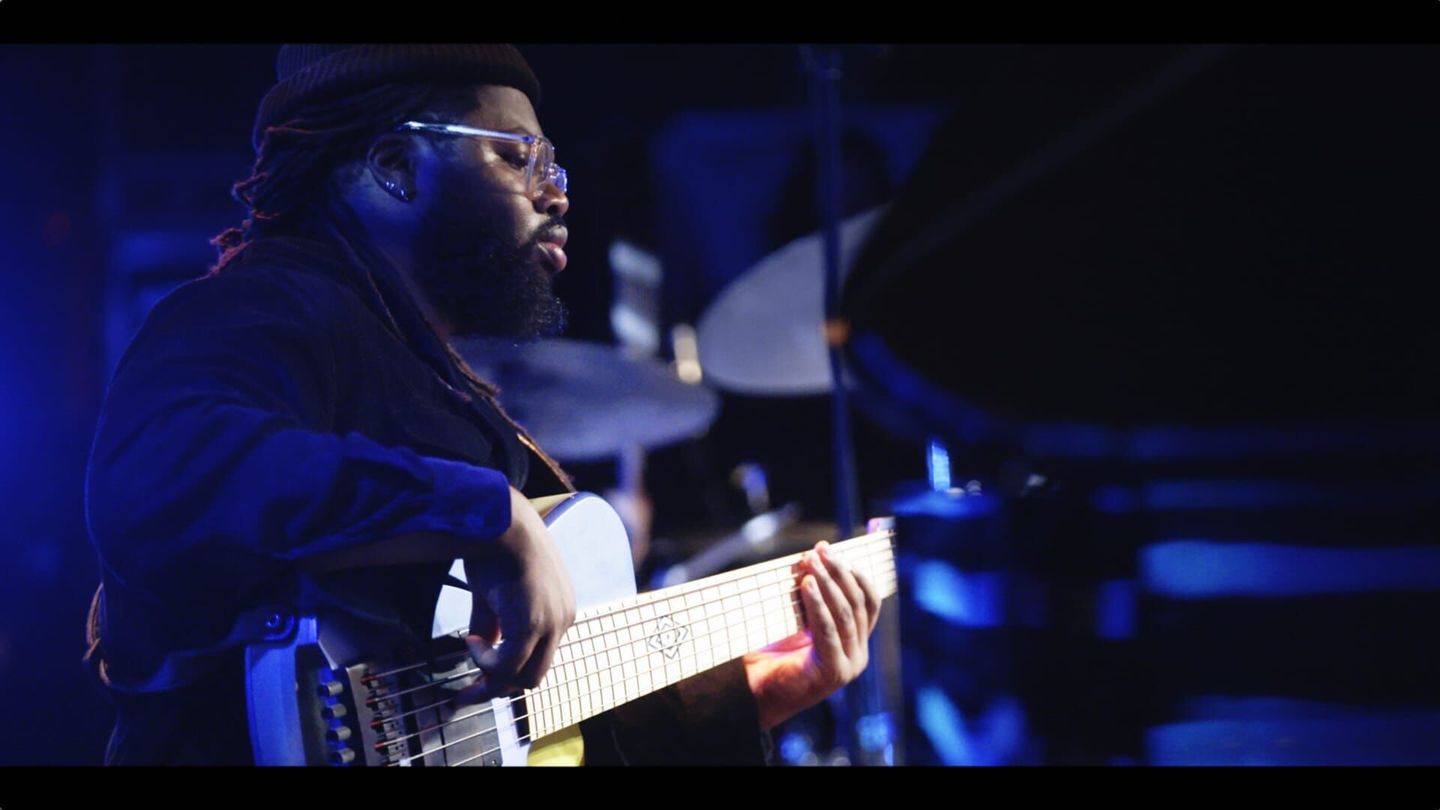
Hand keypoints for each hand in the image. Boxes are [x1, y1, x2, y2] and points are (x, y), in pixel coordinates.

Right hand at [456, 486, 575, 703]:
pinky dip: (485, 662)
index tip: (480, 675)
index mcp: (560, 608)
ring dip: (491, 677)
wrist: (499, 521)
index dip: (509, 669)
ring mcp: (551, 623)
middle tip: (469, 689)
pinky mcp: (532, 625)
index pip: (540, 654)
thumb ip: (493, 624)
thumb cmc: (496, 547)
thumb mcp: (496, 593)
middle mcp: (563, 618)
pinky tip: (471, 641)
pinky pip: (507, 665)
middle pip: (536, 674)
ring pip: (524, 677)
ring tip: (469, 654)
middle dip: (501, 684)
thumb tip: (482, 646)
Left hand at [743, 540, 882, 730]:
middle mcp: (858, 654)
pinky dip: (818, 605)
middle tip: (821, 550)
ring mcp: (850, 665)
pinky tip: (807, 586)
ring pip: (845, 615)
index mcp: (855, 641)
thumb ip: (812, 598)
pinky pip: (829, 632)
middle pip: (856, 604)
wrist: (756, 692)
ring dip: (828, 583)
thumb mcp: (799, 621)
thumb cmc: (774, 655)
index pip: (869, 602)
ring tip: (811, 563)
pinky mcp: (834, 673)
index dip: (856, 574)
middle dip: (839, 572)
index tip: (835, 551)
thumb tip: (811, 558)